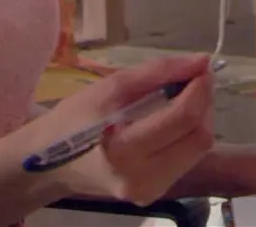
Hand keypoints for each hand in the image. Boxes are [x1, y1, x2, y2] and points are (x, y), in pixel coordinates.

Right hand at [26, 53, 216, 205]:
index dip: (200, 89)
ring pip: (198, 150)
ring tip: (184, 97)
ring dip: (200, 118)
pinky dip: (188, 134)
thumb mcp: (109, 88)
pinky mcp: (154, 194)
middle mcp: (141, 179)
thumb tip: (200, 61)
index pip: (181, 119)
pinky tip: (175, 119)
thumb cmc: (74, 120)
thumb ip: (157, 72)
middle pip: (199, 138)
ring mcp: (150, 191)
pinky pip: (186, 160)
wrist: (50, 163)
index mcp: (123, 151)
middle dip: (204, 104)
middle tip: (195, 79)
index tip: (203, 66)